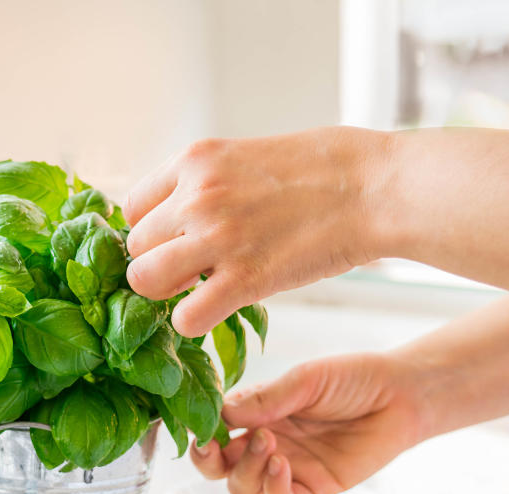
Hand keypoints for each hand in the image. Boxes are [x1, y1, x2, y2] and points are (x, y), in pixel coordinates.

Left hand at [123, 127, 391, 336]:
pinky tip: (217, 312)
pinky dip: (194, 323)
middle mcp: (196, 196)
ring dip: (166, 294)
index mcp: (195, 160)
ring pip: (144, 281)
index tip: (176, 242)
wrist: (375, 187)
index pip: (132, 208)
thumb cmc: (325, 168)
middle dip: (159, 263)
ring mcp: (217, 238)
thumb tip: (183, 214)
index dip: (152, 232)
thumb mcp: (248, 155)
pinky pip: (185, 318)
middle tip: (193, 270)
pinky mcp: (244, 279)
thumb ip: (209, 182)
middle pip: (135, 248)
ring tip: (198, 291)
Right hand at [190, 353, 432, 493]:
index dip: (201, 430)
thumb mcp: (305, 380)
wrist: (401, 395)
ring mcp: (288, 468)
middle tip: (214, 445)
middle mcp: (265, 443)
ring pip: (242, 487)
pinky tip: (281, 465)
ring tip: (268, 443)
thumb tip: (222, 412)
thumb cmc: (352, 379)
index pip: (214, 428)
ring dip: (245, 469)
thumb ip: (265, 398)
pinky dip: (272, 489)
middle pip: (218, 466)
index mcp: (257, 413)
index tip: (199, 425)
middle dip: (208, 460)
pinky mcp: (314, 488)